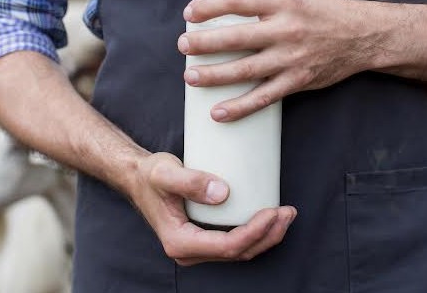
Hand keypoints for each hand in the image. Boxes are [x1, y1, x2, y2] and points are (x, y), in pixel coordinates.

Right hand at [130, 152, 296, 265]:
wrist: (137, 178)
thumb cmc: (150, 175)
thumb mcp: (165, 173)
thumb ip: (190, 181)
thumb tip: (222, 193)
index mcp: (180, 242)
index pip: (227, 246)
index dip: (254, 232)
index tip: (273, 211)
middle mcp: (189, 251)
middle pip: (238, 253)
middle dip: (268, 235)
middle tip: (288, 212)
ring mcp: (197, 247)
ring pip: (240, 251)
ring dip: (266, 236)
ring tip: (285, 214)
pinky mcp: (203, 238)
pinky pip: (234, 242)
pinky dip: (255, 232)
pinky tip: (268, 216)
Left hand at [179, 0, 372, 121]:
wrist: (362, 36)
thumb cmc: (323, 6)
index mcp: (284, 1)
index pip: (239, 0)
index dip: (210, 6)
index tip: (190, 13)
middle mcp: (286, 29)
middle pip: (237, 37)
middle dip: (204, 43)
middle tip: (183, 46)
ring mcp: (292, 58)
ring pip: (246, 70)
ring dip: (215, 76)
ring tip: (190, 77)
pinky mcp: (297, 81)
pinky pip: (265, 97)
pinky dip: (241, 107)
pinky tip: (219, 113)